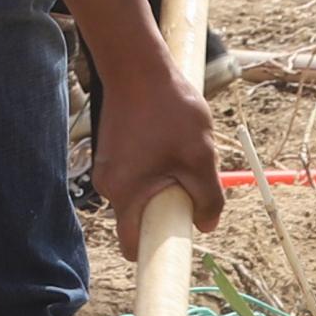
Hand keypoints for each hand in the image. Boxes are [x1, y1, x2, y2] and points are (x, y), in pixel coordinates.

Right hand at [91, 53, 223, 244]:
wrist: (138, 64)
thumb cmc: (169, 110)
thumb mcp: (200, 157)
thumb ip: (208, 198)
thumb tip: (207, 225)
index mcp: (124, 194)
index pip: (134, 245)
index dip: (156, 251)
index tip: (177, 243)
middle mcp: (107, 185)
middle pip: (142, 215)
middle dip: (168, 205)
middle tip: (190, 178)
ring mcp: (107, 165)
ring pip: (141, 190)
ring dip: (164, 180)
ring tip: (180, 147)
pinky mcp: (112, 149)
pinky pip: (137, 171)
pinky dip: (155, 164)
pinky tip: (168, 134)